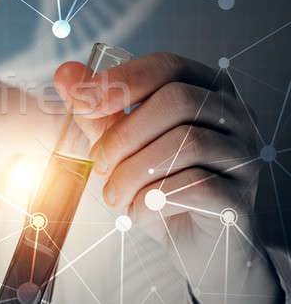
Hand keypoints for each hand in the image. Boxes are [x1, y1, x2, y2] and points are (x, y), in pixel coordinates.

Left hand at [54, 52, 278, 297]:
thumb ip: (98, 110)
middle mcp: (233, 116)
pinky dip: (153, 199)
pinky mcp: (240, 196)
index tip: (83, 103)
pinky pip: (195, 185)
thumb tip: (65, 73)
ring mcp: (244, 155)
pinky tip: (139, 210)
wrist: (195, 242)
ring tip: (113, 194)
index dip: (122, 80)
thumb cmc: (159, 183)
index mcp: (205, 90)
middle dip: (124, 133)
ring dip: (133, 171)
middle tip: (98, 163)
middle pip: (178, 100)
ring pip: (186, 142)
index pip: (167, 66)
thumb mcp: (124, 143)